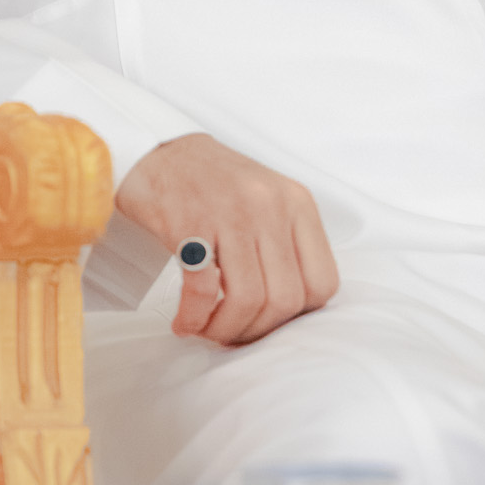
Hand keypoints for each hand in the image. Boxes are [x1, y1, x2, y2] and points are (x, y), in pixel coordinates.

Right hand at [116, 133, 338, 342]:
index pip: (323, 284)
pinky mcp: (191, 223)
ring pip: (249, 300)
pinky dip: (193, 317)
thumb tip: (288, 314)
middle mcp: (272, 206)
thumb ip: (287, 248)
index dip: (295, 316)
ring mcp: (233, 213)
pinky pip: (203, 290)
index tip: (266, 321)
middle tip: (230, 331)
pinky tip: (183, 322)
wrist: (161, 153)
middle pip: (285, 300)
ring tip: (205, 329)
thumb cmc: (216, 185)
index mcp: (298, 204)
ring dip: (224, 329)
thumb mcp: (269, 203)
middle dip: (256, 330)